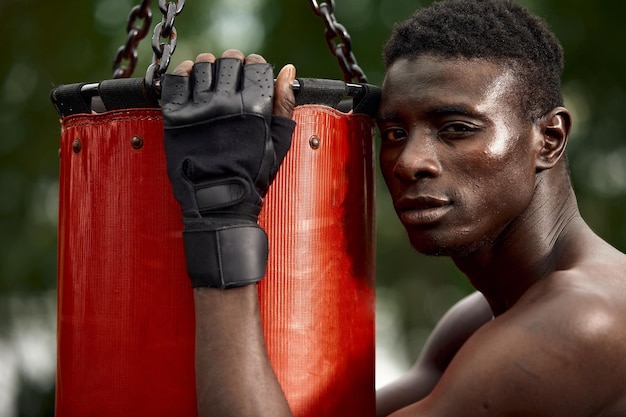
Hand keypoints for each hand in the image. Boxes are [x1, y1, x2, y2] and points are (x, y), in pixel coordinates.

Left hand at [161, 50, 296, 287]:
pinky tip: (190, 80)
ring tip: (211, 79)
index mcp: (254, 108)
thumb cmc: (251, 175)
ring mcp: (198, 109)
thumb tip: (287, 70)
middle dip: (233, 63)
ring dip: (209, 66)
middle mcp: (226, 104)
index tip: (252, 73)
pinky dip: (183, 73)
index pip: (255, 66)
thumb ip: (284, 104)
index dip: (255, 66)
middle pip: (228, 61)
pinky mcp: (175, 116)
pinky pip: (176, 79)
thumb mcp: (279, 142)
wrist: (218, 202)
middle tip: (232, 76)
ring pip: (202, 65)